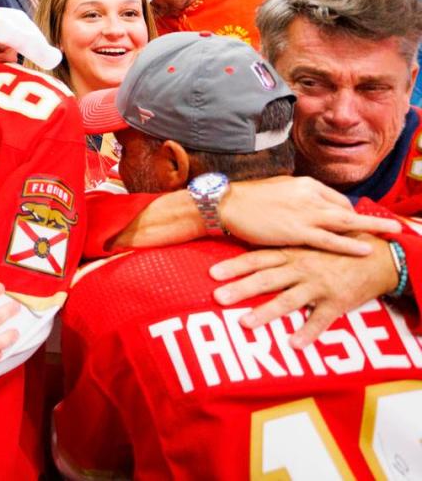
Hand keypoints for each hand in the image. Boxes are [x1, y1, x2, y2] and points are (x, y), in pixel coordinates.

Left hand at [209, 235, 398, 347]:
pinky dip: (308, 332)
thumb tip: (248, 256)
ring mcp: (318, 286)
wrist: (377, 256)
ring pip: (289, 300)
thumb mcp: (306, 244)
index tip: (212, 274)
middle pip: (266, 279)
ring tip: (245, 323)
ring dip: (266, 312)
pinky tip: (294, 344)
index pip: (257, 259)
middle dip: (241, 289)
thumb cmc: (336, 250)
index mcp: (292, 253)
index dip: (234, 266)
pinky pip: (321, 320)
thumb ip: (280, 250)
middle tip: (218, 298)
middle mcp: (301, 268)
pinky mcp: (337, 302)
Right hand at [219, 175, 401, 254]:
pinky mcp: (297, 231)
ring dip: (372, 227)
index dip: (349, 212)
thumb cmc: (247, 199)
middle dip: (371, 218)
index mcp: (304, 184)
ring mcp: (305, 213)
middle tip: (393, 224)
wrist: (227, 204)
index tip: (358, 222)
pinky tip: (365, 248)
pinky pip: (330, 239)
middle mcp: (309, 195)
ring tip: (392, 232)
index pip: (335, 199)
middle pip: (347, 209)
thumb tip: (306, 205)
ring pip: (346, 222)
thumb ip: (295, 196)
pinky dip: (350, 244)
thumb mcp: (276, 189)